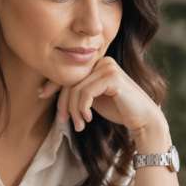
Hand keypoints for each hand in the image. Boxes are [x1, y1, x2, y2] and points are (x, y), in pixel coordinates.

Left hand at [39, 57, 165, 135]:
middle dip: (63, 103)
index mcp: (99, 63)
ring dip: (74, 111)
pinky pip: (86, 93)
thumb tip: (48, 89)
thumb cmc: (120, 110)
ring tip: (79, 125)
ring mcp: (109, 68)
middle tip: (63, 120)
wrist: (143, 119)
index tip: (41, 95)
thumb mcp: (93, 99)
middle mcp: (104, 61)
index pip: (70, 73)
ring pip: (76, 89)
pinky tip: (88, 119)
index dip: (53, 84)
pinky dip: (83, 108)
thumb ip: (78, 91)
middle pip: (71, 81)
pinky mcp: (112, 78)